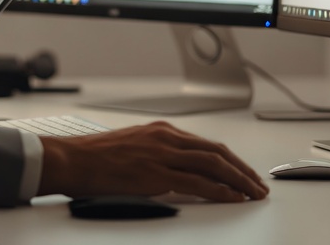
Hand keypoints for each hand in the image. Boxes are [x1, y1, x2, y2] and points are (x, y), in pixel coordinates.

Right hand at [38, 121, 268, 201]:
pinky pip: (198, 181)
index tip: (243, 172)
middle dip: (242, 169)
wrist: (71, 159)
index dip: (231, 159)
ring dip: (238, 179)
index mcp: (160, 131)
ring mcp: (161, 154)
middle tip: (258, 185)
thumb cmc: (94, 158)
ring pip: (213, 164)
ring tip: (253, 193)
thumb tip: (175, 171)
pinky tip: (232, 198)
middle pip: (217, 151)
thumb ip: (156, 154)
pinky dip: (220, 189)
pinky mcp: (156, 173)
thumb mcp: (131, 147)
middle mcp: (165, 137)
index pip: (206, 144)